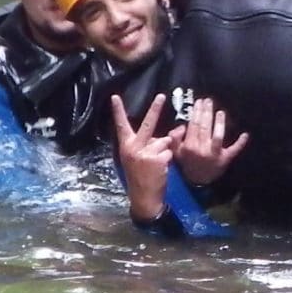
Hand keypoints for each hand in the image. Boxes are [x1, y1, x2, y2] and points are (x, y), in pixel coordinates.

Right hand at [112, 94, 178, 221]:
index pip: (121, 125)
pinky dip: (169, 158)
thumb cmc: (141, 175)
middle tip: (162, 96)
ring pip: (164, 141)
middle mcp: (133, 147)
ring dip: (165, 150)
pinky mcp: (157, 159)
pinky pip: (169, 151)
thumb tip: (177, 131)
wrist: (143, 196)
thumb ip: (154, 143)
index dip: (118, 111)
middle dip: (155, 108)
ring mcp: (145, 153)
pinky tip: (161, 168)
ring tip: (157, 163)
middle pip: (148, 124)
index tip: (115, 96)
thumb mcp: (141, 157)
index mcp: (126, 146)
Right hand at [173, 96, 248, 186]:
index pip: (194, 125)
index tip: (199, 102)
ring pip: (218, 136)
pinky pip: (234, 150)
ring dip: (220, 123)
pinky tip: (245, 134)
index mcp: (190, 146)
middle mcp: (202, 149)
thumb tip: (182, 126)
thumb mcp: (176, 152)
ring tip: (220, 111)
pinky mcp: (225, 159)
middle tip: (208, 101)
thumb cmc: (187, 162)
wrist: (197, 181)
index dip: (196, 112)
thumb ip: (175, 138)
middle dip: (207, 112)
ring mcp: (215, 154)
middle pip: (205, 127)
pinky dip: (240, 142)